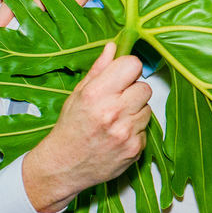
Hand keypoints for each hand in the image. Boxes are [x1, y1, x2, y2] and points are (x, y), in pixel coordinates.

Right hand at [21, 42, 151, 212]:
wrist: (64, 166)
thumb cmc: (70, 128)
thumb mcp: (78, 94)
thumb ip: (99, 70)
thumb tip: (113, 47)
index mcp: (97, 94)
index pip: (132, 65)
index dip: (129, 69)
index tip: (123, 75)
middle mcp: (113, 112)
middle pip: (145, 87)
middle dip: (133, 91)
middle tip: (118, 101)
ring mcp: (126, 132)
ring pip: (147, 109)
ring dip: (135, 112)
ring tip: (116, 120)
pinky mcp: (135, 149)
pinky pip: (146, 130)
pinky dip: (135, 131)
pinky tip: (118, 135)